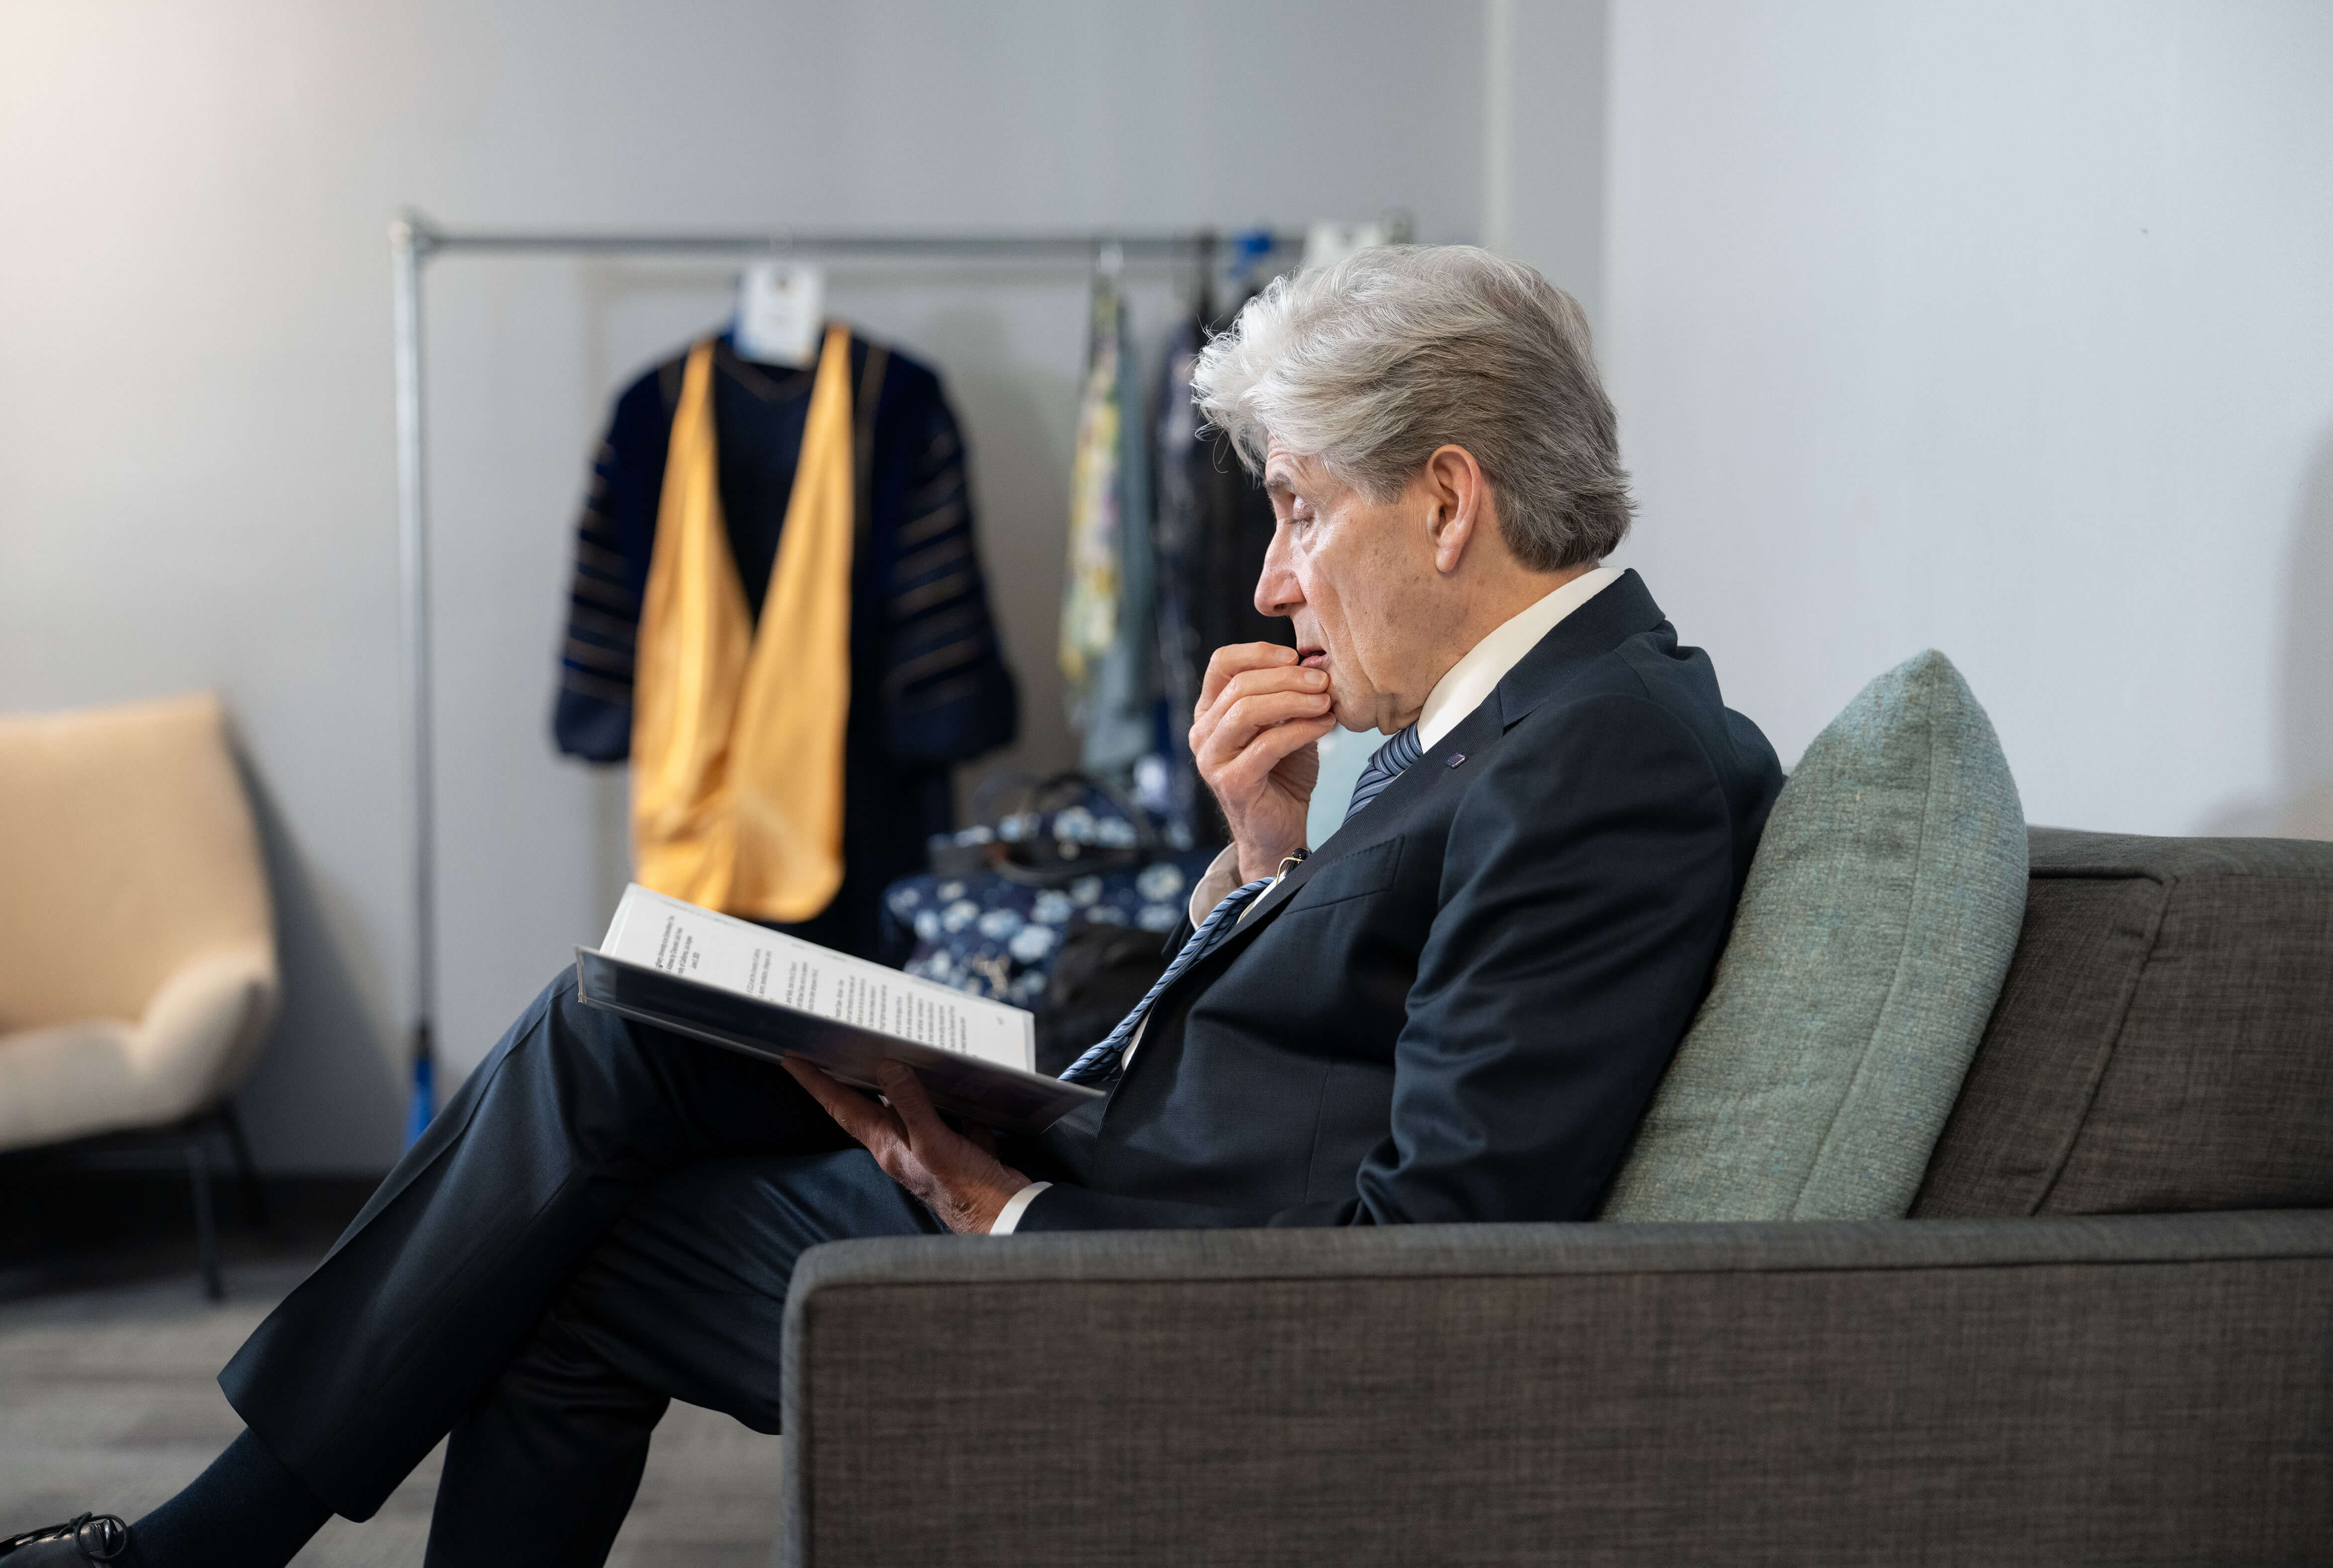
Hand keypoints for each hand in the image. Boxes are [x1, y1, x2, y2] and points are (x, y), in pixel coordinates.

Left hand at [782, 1058, 1029, 1233]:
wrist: (1004, 1216)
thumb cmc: (966, 1188)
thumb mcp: (934, 1142)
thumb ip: (910, 1103)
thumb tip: (887, 1067)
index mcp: (889, 1145)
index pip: (843, 1107)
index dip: (816, 1083)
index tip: (793, 1059)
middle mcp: (903, 1146)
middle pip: (871, 1104)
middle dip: (853, 1076)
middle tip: (836, 1045)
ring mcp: (929, 1147)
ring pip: (912, 1107)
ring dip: (907, 1083)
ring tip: (897, 1052)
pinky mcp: (956, 1147)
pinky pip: (950, 1116)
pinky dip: (954, 1104)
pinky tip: (962, 1090)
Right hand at [1190, 642, 1337, 880]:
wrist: (1280, 831)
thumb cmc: (1282, 775)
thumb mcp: (1285, 725)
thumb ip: (1290, 696)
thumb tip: (1316, 662)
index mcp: (1210, 712)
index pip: (1221, 663)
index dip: (1259, 653)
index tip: (1296, 656)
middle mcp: (1202, 732)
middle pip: (1239, 685)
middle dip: (1287, 677)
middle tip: (1323, 681)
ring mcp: (1211, 758)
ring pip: (1247, 710)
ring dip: (1293, 700)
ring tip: (1326, 701)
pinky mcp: (1231, 782)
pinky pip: (1267, 744)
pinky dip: (1301, 729)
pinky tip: (1325, 725)